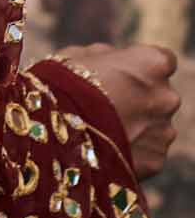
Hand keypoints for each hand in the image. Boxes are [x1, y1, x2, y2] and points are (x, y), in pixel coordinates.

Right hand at [53, 42, 182, 179]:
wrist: (50, 134)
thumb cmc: (62, 86)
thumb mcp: (80, 56)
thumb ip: (109, 58)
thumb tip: (115, 62)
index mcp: (152, 63)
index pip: (162, 60)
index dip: (141, 68)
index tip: (123, 75)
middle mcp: (167, 96)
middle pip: (160, 95)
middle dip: (140, 99)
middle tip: (109, 106)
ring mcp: (164, 131)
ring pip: (155, 126)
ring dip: (137, 127)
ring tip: (103, 132)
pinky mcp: (157, 161)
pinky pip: (148, 152)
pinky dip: (133, 152)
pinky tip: (106, 151)